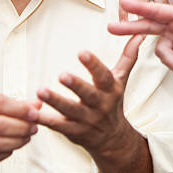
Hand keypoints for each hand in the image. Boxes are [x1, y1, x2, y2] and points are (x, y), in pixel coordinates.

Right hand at [0, 91, 39, 165]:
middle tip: (33, 127)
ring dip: (17, 141)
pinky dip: (7, 151)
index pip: (0, 103)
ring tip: (26, 137)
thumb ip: (16, 103)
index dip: (21, 109)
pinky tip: (13, 145)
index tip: (34, 113)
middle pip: (0, 125)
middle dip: (22, 127)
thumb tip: (37, 105)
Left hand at [35, 34, 145, 158]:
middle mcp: (101, 105)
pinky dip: (44, 120)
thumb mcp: (122, 79)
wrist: (113, 137)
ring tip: (41, 91)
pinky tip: (32, 113)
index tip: (82, 53)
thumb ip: (128, 57)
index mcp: (111, 89)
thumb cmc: (113, 102)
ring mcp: (87, 120)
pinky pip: (58, 126)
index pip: (103, 76)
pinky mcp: (74, 132)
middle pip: (88, 95)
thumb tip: (139, 35)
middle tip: (62, 75)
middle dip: (76, 85)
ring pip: (70, 110)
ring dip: (55, 101)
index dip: (93, 65)